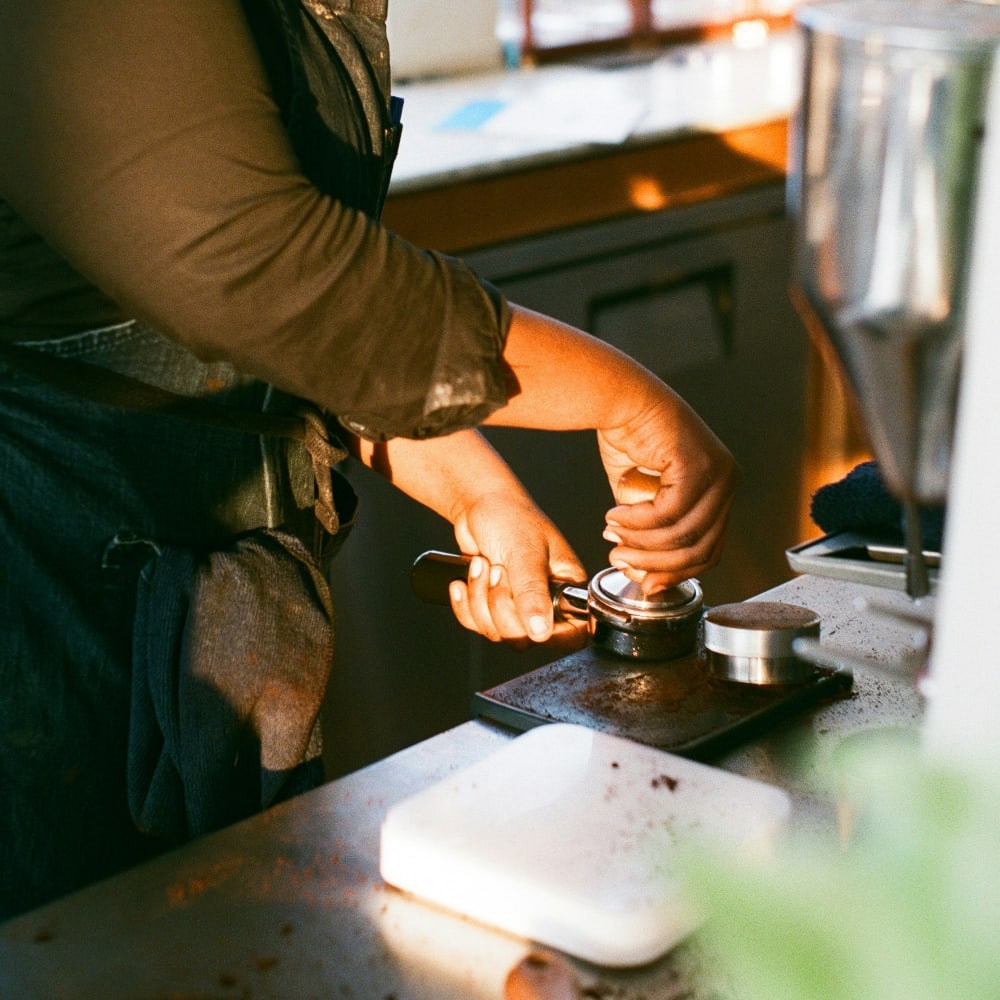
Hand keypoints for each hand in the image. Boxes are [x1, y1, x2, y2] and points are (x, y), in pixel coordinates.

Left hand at [446, 491, 588, 650]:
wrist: (479, 505)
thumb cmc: (511, 517)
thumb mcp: (524, 552)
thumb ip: (533, 592)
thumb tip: (541, 631)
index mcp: (566, 588)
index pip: (570, 633)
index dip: (549, 635)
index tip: (525, 619)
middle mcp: (545, 601)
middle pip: (525, 638)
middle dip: (499, 605)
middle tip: (496, 570)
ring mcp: (517, 605)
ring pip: (497, 633)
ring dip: (479, 600)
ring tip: (480, 565)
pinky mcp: (492, 605)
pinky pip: (476, 624)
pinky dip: (464, 605)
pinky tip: (462, 581)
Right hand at [597, 386, 738, 593]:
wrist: (620, 397)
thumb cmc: (629, 438)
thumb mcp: (640, 499)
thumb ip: (648, 534)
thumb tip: (642, 575)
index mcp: (720, 489)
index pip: (710, 549)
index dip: (675, 572)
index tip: (644, 582)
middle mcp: (727, 481)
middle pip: (701, 548)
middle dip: (656, 563)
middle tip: (619, 559)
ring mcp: (718, 472)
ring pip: (684, 535)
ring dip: (642, 543)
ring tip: (612, 535)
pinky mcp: (699, 465)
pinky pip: (668, 513)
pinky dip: (638, 522)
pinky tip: (615, 517)